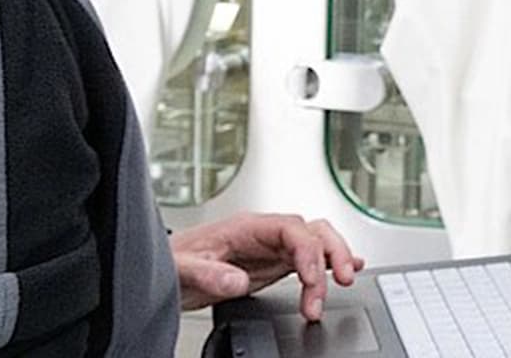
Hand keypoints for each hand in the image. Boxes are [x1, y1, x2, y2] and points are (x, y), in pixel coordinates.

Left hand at [170, 212, 365, 321]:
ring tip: (344, 283)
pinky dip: (330, 263)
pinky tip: (346, 270)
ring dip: (334, 261)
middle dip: (334, 254)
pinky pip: (310, 258)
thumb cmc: (172, 262)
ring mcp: (272, 248)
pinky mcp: (273, 263)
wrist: (164, 269)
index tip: (311, 279)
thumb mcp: (183, 268)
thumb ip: (210, 273)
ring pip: (318, 242)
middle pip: (314, 231)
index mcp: (247, 227)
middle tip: (341, 282)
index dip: (308, 252)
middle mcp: (265, 234)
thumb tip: (239, 280)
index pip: (292, 229)